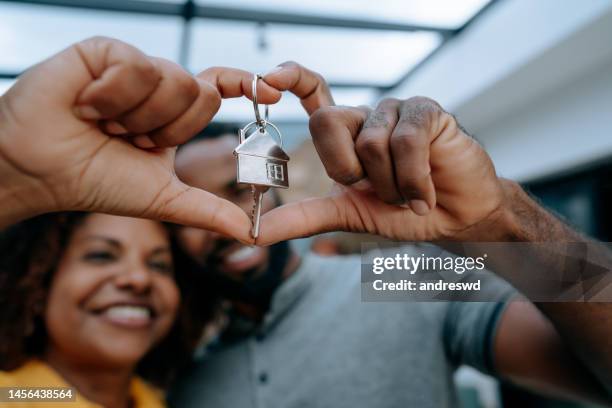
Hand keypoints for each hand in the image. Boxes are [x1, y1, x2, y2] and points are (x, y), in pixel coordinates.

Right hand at [0, 36, 280, 240]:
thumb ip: (209, 211)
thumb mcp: (164, 199)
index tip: (274, 93)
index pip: (218, 88)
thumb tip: (252, 234)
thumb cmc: (96, 182)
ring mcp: (133, 66)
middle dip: (166, 130)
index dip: (248, 86)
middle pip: (202, 93)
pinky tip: (84, 106)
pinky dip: (111, 99)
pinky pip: (136, 67)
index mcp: (173, 115)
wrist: (40, 172)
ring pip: (172, 80)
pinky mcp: (105, 51)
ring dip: (136, 118)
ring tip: (102, 124)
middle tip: (127, 140)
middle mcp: (158, 86)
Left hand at [257, 66, 513, 243]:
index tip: (268, 78)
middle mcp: (366, 116)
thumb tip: (254, 234)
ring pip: (369, 142)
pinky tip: (426, 195)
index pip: (314, 93)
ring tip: (408, 193)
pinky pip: (405, 142)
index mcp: (345, 134)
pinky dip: (414, 181)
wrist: (455, 219)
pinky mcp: (427, 111)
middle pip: (325, 122)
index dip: (291, 78)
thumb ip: (303, 218)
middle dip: (346, 171)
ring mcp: (396, 110)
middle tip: (372, 189)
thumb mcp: (346, 215)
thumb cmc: (402, 211)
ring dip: (389, 185)